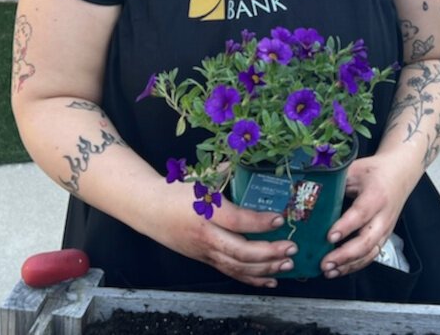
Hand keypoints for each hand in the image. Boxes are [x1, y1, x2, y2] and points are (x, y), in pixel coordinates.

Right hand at [148, 180, 298, 287]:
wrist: (149, 209)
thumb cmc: (175, 191)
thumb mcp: (198, 178)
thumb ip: (223, 172)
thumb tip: (243, 160)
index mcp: (206, 212)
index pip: (237, 221)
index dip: (260, 222)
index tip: (280, 219)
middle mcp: (206, 235)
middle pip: (240, 251)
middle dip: (269, 252)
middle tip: (291, 248)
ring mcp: (205, 252)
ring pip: (238, 267)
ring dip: (265, 268)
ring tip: (287, 265)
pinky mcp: (204, 260)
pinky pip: (231, 273)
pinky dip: (251, 278)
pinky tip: (270, 279)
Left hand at [320, 154, 410, 278]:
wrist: (399, 174)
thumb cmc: (373, 171)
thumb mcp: (354, 169)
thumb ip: (335, 181)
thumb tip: (308, 190)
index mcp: (375, 195)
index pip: (360, 214)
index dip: (345, 226)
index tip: (329, 237)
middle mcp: (383, 216)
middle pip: (367, 240)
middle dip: (345, 255)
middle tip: (325, 262)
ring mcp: (385, 230)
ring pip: (370, 253)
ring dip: (349, 265)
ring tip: (328, 271)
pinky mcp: (384, 237)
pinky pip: (371, 255)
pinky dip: (355, 265)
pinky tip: (339, 269)